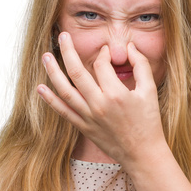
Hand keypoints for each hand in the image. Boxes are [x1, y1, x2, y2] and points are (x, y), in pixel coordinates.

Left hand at [37, 32, 165, 166]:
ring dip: (53, 72)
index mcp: (116, 94)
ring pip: (65, 91)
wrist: (142, 154)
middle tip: (63, 36)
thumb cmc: (148, 123)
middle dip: (68, 51)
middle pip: (77, 72)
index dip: (103, 54)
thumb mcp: (150, 91)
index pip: (102, 65)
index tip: (105, 51)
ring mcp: (89, 117)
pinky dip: (51, 100)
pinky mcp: (84, 128)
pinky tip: (41, 88)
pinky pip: (64, 112)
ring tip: (45, 56)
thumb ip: (141, 65)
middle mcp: (99, 105)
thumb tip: (130, 46)